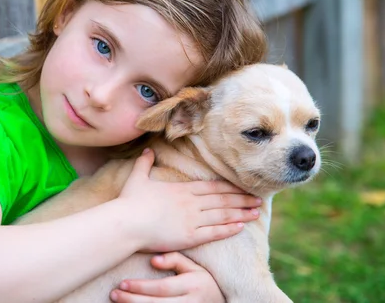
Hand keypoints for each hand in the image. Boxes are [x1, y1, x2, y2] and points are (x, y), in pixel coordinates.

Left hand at [110, 252, 224, 301]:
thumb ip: (176, 260)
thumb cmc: (204, 284)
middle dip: (132, 300)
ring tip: (118, 301)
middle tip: (114, 293)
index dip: (141, 286)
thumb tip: (153, 260)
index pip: (162, 288)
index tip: (122, 282)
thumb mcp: (195, 268)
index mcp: (193, 286)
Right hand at [119, 149, 261, 252]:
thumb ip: (144, 163)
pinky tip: (241, 227)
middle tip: (258, 199)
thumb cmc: (129, 202)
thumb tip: (147, 149)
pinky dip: (228, 229)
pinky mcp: (189, 236)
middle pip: (222, 200)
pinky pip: (214, 232)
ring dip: (241, 213)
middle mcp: (191, 203)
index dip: (230, 188)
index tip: (243, 187)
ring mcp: (192, 220)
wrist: (126, 223)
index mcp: (182, 190)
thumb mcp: (137, 178)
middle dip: (242, 199)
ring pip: (222, 215)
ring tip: (256, 212)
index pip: (212, 187)